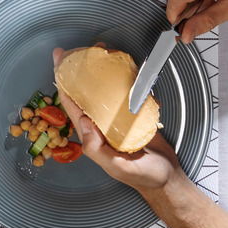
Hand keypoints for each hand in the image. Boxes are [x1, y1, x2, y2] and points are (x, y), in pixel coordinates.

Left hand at [53, 47, 179, 193]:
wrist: (168, 179)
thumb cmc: (143, 177)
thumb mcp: (117, 166)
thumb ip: (97, 149)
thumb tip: (83, 122)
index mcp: (92, 134)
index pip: (72, 103)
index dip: (62, 81)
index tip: (58, 59)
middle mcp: (101, 123)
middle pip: (86, 91)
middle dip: (81, 69)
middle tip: (83, 49)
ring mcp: (117, 117)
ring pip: (105, 89)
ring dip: (103, 70)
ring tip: (104, 51)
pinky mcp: (134, 114)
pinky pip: (126, 92)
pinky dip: (125, 78)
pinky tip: (127, 66)